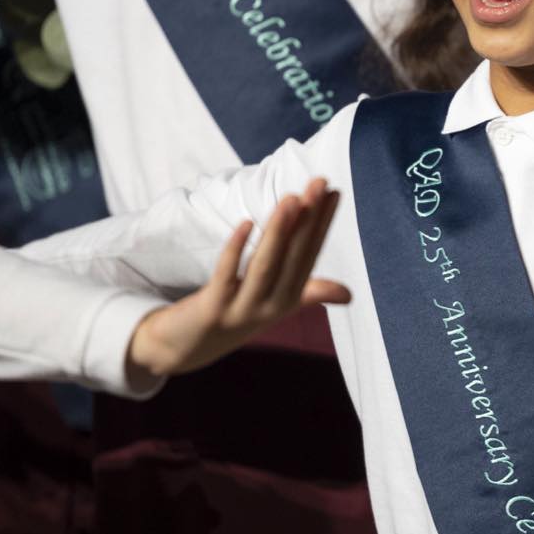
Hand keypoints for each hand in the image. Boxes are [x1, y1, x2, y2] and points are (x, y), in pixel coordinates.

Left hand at [125, 180, 351, 380]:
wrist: (185, 350)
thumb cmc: (235, 318)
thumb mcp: (274, 305)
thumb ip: (309, 292)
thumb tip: (348, 294)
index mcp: (288, 300)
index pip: (310, 254)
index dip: (322, 224)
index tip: (335, 192)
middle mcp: (271, 306)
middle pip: (293, 257)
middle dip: (308, 219)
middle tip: (320, 183)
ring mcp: (243, 309)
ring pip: (264, 265)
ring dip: (278, 232)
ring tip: (291, 198)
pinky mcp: (213, 309)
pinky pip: (226, 275)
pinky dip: (236, 249)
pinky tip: (246, 223)